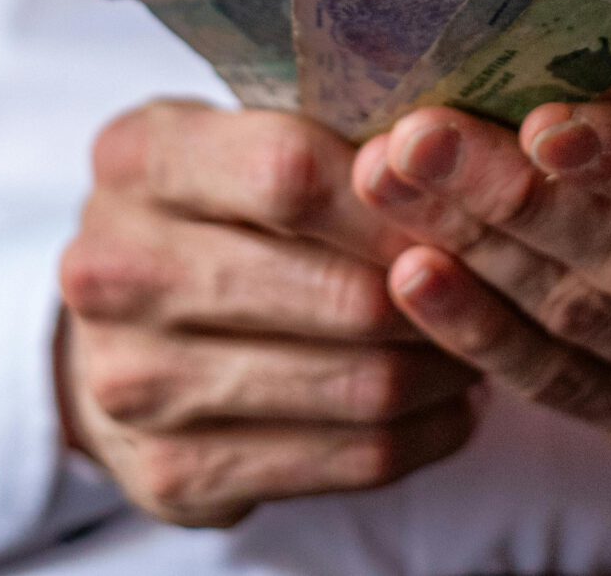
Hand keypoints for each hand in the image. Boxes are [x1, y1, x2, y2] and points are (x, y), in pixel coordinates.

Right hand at [57, 101, 480, 526]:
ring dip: (444, 367)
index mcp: (135, 160)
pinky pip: (351, 460)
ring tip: (480, 339)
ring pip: (359, 384)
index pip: (292, 174)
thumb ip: (329, 135)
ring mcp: (134, 383)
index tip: (467, 204)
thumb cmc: (213, 211)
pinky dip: (424, 433)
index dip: (400, 199)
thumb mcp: (239, 138)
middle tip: (498, 283)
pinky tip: (447, 403)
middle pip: (339, 294)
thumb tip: (458, 154)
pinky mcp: (173, 474)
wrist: (115, 336)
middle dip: (440, 292)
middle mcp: (113, 271)